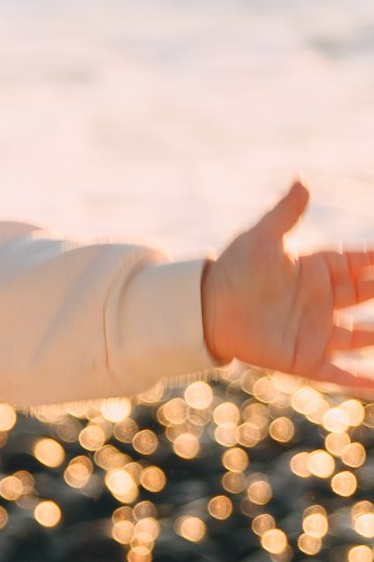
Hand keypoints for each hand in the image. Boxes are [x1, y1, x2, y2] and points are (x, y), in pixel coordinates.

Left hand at [203, 181, 373, 389]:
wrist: (204, 309)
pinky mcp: (306, 358)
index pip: (363, 263)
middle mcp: (324, 301)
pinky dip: (363, 380)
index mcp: (319, 270)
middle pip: (371, 295)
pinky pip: (341, 372)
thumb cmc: (232, 270)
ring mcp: (317, 330)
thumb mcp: (261, 238)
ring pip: (365, 335)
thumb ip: (286, 213)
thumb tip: (302, 181)